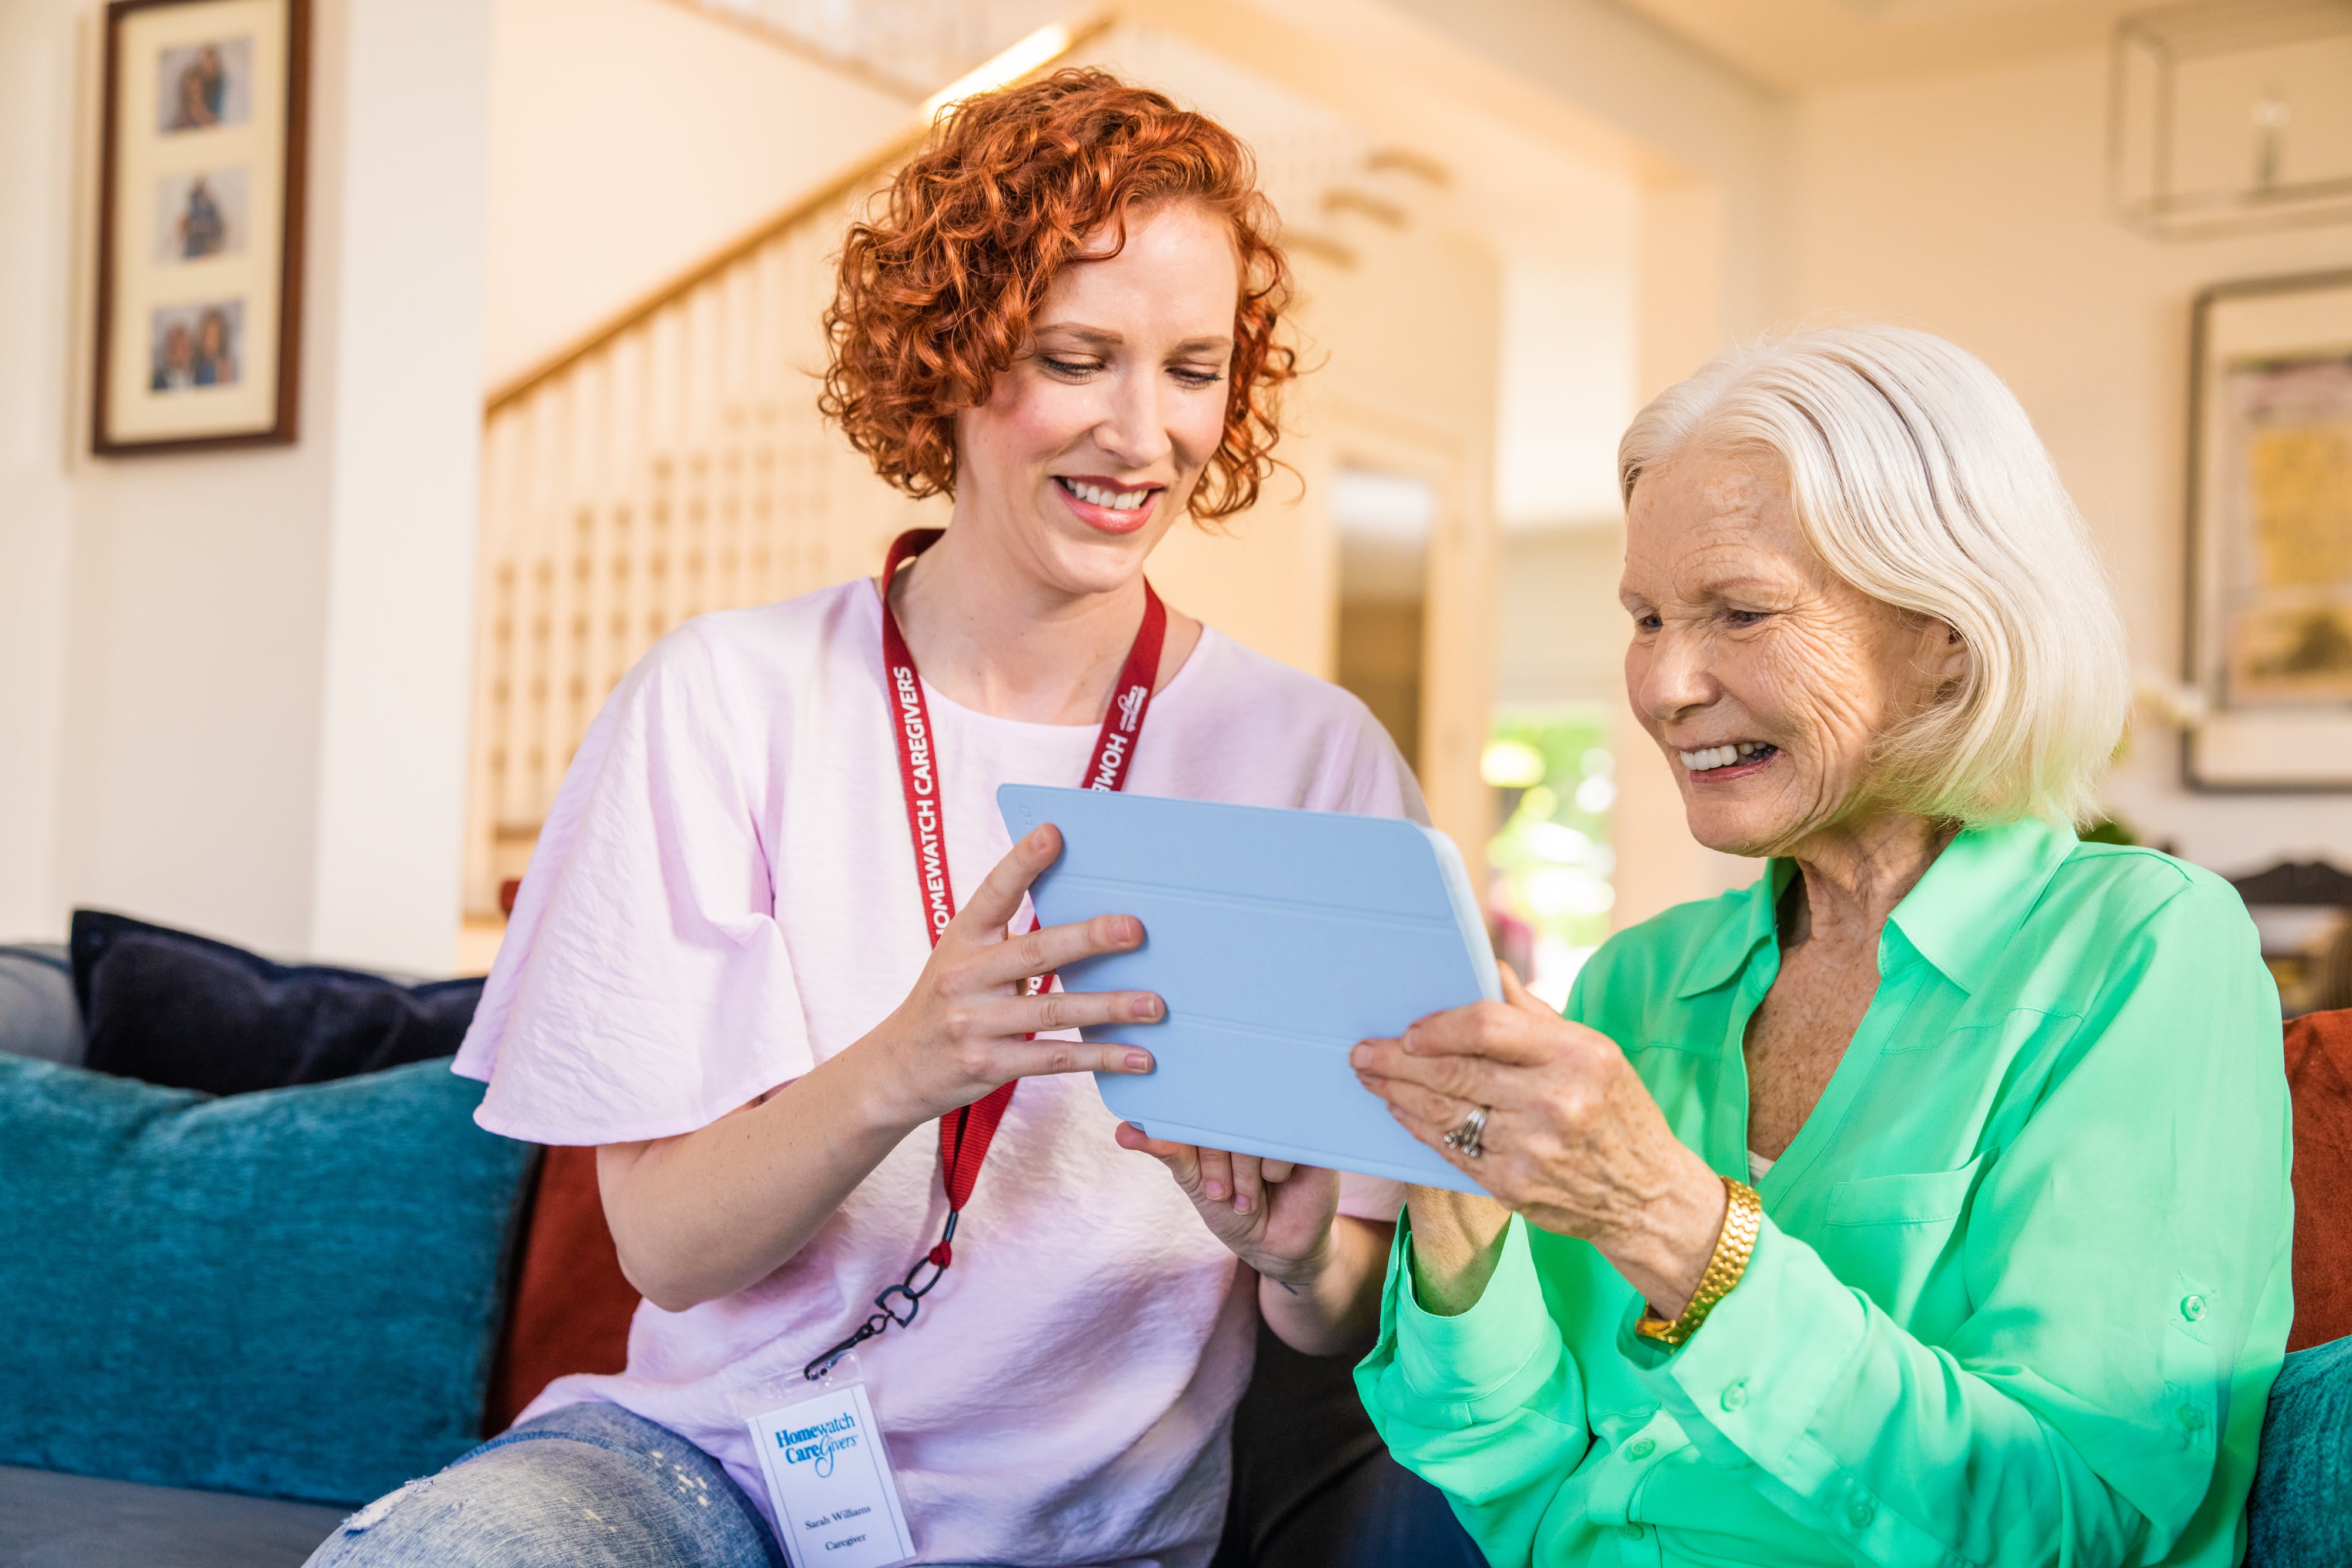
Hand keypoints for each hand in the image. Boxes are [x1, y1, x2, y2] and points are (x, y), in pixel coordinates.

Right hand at [856, 824, 1162, 1128]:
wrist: (897, 1069)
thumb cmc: (949, 1000)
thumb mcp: (964, 958)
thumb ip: (1011, 940)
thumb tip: (1091, 924)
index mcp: (962, 939)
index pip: (994, 893)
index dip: (1022, 862)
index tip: (1054, 833)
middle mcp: (964, 977)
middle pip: (1035, 952)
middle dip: (1089, 938)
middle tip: (1135, 930)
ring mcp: (974, 1023)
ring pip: (1053, 1010)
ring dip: (1109, 1006)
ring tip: (1154, 1004)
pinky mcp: (988, 1065)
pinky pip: (1054, 1057)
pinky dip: (1101, 1057)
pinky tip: (1138, 1056)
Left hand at [1113, 1126, 1341, 1286]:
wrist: (1277, 1246)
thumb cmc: (1233, 1210)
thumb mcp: (1194, 1181)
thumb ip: (1167, 1149)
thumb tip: (1122, 1130)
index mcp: (1222, 1115)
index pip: (1199, 1105)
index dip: (1193, 1141)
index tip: (1201, 1181)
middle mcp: (1251, 1112)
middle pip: (1224, 1115)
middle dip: (1217, 1164)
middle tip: (1220, 1194)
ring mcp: (1280, 1120)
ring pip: (1251, 1129)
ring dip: (1244, 1173)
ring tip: (1247, 1199)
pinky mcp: (1309, 1134)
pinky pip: (1282, 1139)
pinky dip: (1273, 1169)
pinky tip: (1278, 1184)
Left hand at [1351, 964, 1725, 1317]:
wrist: (1647, 1196)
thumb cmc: (1616, 1110)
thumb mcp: (1596, 1051)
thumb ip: (1536, 1015)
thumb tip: (1488, 971)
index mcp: (1579, 1055)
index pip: (1490, 1026)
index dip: (1440, 1026)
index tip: (1410, 1029)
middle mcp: (1554, 1101)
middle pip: (1455, 1071)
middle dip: (1398, 1060)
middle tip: (1363, 1051)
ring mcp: (1530, 1148)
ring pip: (1443, 1112)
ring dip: (1398, 1092)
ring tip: (1372, 1076)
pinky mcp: (1511, 1185)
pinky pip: (1449, 1149)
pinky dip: (1419, 1125)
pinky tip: (1402, 1109)